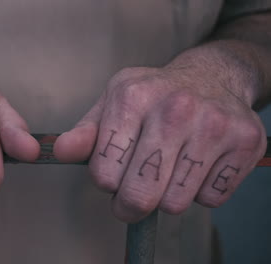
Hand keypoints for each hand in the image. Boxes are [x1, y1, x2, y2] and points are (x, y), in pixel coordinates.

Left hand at [54, 66, 265, 222]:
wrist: (211, 76)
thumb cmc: (153, 95)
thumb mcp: (112, 103)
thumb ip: (85, 132)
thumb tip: (58, 151)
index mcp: (133, 96)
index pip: (104, 174)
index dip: (105, 183)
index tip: (112, 177)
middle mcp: (175, 108)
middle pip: (139, 195)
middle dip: (130, 204)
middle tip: (134, 194)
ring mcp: (214, 124)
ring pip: (176, 203)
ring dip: (167, 196)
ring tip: (169, 169)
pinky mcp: (246, 142)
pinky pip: (211, 199)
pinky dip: (200, 192)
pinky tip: (197, 165)